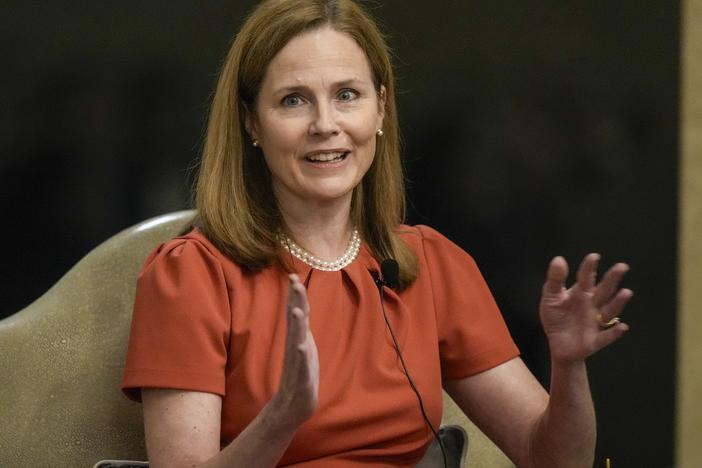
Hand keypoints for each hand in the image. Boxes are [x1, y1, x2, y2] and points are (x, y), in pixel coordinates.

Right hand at [273, 274, 319, 426]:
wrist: (292, 406)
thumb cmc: (300, 374)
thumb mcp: (303, 346)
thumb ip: (301, 328)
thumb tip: (299, 307)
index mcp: (298, 339)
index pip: (297, 313)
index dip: (296, 295)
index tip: (293, 276)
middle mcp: (295, 347)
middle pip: (295, 321)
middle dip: (295, 301)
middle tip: (294, 282)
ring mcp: (297, 363)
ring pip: (296, 340)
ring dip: (297, 326)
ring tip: (296, 310)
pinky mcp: (301, 379)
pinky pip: (301, 366)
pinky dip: (301, 355)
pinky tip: (300, 346)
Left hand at [539, 253, 632, 364]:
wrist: (558, 345)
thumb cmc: (557, 318)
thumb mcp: (551, 297)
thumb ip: (555, 280)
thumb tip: (558, 259)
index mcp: (581, 293)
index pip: (586, 277)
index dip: (589, 267)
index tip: (594, 256)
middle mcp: (592, 305)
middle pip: (604, 290)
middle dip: (612, 279)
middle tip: (622, 266)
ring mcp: (595, 322)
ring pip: (609, 311)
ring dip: (618, 302)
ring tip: (626, 292)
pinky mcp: (595, 340)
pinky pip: (606, 336)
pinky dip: (614, 332)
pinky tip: (621, 327)